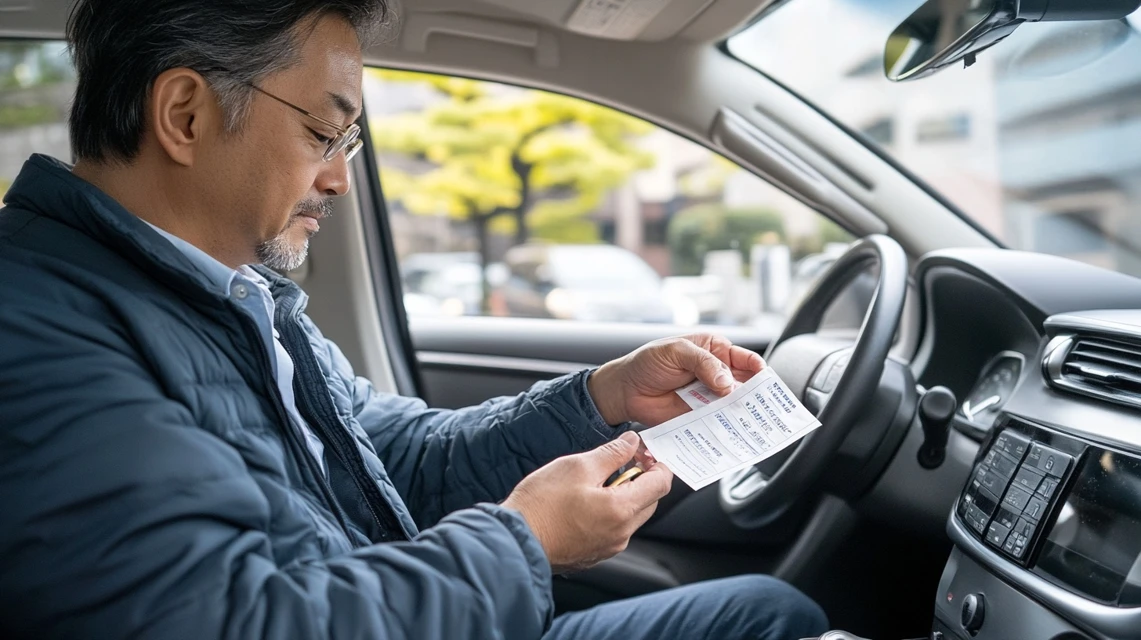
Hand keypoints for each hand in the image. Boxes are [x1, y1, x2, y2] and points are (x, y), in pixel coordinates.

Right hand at [502, 432, 672, 572]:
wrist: (515, 539)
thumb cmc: (542, 504)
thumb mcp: (578, 466)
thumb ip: (612, 453)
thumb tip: (632, 442)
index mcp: (621, 509)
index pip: (661, 484)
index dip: (657, 464)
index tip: (643, 453)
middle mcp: (621, 533)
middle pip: (650, 502)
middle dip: (641, 480)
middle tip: (618, 464)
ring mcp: (608, 547)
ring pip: (632, 517)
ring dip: (624, 497)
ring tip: (595, 483)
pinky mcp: (594, 555)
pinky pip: (614, 530)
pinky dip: (610, 513)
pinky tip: (585, 503)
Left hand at [587, 333, 764, 426]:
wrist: (625, 390)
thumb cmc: (648, 363)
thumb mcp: (675, 352)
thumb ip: (703, 363)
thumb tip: (727, 382)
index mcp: (714, 350)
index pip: (744, 358)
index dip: (757, 369)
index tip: (764, 381)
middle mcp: (717, 373)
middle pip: (745, 383)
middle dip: (756, 394)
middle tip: (765, 405)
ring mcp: (710, 396)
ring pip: (735, 404)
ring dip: (744, 412)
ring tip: (755, 422)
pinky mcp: (701, 416)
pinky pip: (720, 421)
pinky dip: (728, 426)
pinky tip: (735, 431)